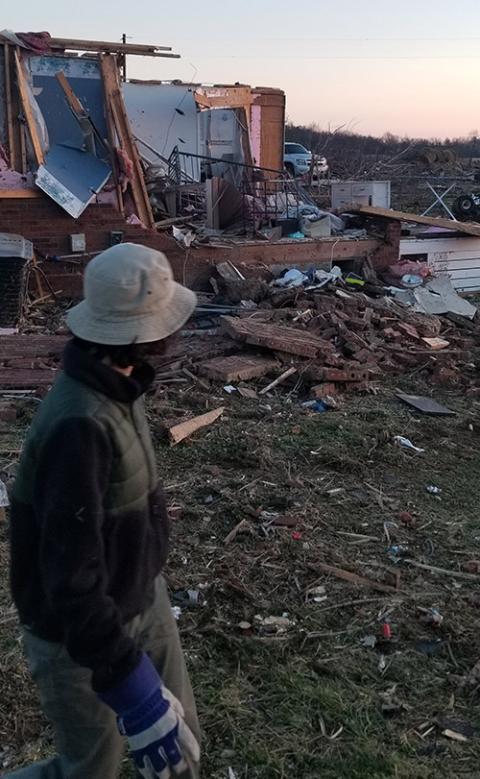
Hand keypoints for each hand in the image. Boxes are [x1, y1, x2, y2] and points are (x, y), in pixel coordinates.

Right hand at [100, 653, 199, 777]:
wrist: (136, 696)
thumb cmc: (154, 694)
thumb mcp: (170, 698)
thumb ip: (176, 708)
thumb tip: (181, 714)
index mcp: (175, 724)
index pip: (188, 741)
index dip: (193, 750)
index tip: (197, 757)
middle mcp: (165, 737)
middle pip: (174, 757)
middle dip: (178, 764)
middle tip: (180, 768)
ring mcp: (151, 744)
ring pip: (159, 765)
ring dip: (162, 772)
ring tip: (164, 776)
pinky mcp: (138, 747)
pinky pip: (142, 763)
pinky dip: (145, 770)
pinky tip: (148, 774)